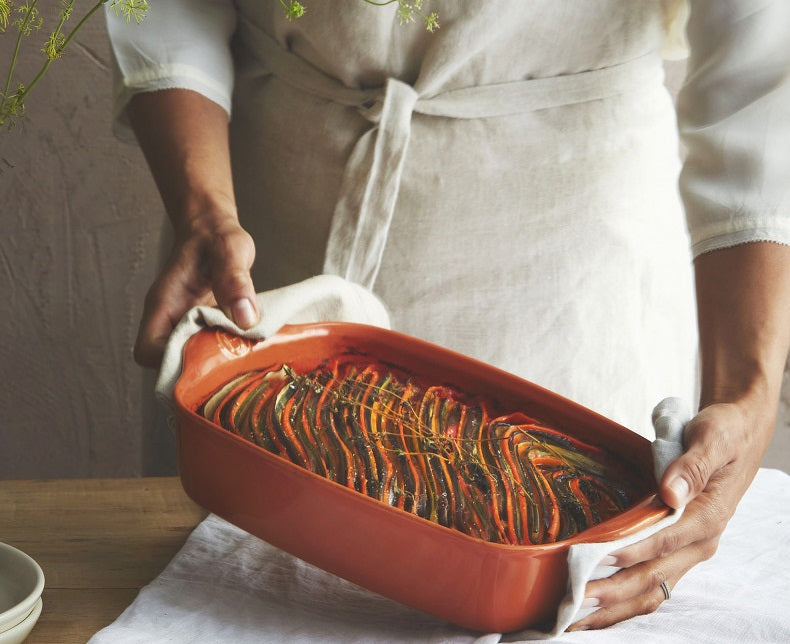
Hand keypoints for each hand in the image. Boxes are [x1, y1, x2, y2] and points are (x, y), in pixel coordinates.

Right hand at [134, 217, 258, 367]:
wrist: (213, 229)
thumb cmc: (216, 236)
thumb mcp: (231, 250)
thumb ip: (235, 281)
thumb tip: (245, 318)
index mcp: (164, 304)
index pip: (148, 350)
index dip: (171, 364)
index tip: (205, 363)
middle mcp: (169, 319)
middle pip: (169, 364)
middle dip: (197, 372)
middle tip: (231, 370)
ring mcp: (184, 324)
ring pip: (188, 360)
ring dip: (212, 365)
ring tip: (242, 363)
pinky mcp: (202, 327)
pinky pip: (205, 350)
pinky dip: (223, 355)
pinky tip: (246, 352)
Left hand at [568, 397, 772, 630]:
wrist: (739, 436)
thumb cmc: (723, 434)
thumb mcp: (712, 439)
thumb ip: (692, 466)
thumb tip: (670, 493)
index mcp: (708, 516)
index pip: (667, 541)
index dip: (633, 551)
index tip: (599, 558)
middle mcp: (699, 542)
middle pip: (655, 577)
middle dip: (614, 593)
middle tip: (575, 600)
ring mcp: (688, 551)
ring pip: (652, 590)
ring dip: (614, 607)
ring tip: (576, 617)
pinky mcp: (676, 552)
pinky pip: (652, 585)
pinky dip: (624, 601)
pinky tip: (596, 609)